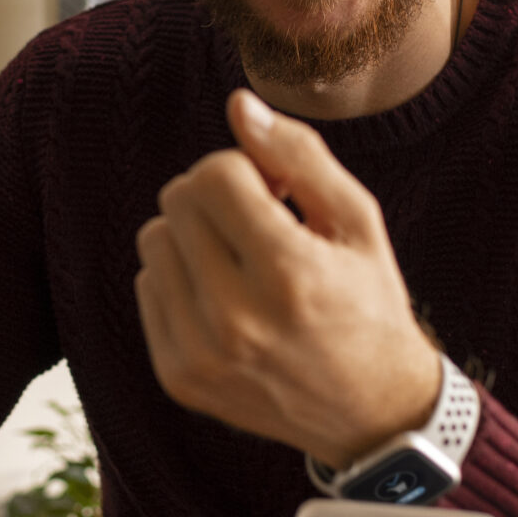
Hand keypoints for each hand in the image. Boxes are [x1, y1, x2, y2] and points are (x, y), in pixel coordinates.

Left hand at [135, 90, 441, 468]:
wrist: (370, 411)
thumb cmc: (367, 304)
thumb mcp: (357, 221)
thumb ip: (299, 156)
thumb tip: (238, 105)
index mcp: (288, 273)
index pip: (214, 174)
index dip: (243, 168)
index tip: (273, 191)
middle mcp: (236, 318)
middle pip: (177, 201)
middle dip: (214, 196)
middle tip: (257, 223)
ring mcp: (201, 353)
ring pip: (153, 241)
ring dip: (192, 237)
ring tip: (241, 262)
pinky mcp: (178, 376)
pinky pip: (147, 286)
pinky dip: (180, 280)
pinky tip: (224, 298)